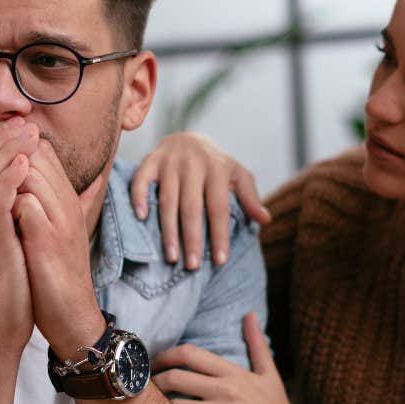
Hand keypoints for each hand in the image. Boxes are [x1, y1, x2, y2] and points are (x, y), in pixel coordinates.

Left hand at [12, 139, 107, 356]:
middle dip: (6, 157)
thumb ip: (57, 203)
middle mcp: (67, 202)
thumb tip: (56, 182)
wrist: (70, 314)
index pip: (43, 149)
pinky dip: (5, 205)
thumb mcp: (61, 230)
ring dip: (3, 179)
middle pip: (37, 152)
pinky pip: (24, 204)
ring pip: (29, 172)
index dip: (14, 149)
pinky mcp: (48, 240)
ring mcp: (59, 219)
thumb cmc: (57, 272)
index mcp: (67, 197)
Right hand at [129, 132, 270, 271]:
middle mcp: (193, 164)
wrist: (186, 137)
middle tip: (192, 266)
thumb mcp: (238, 175)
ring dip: (168, 230)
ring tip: (171, 256)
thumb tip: (265, 220)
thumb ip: (250, 197)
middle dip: (192, 238)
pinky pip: (141, 180)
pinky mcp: (151, 161)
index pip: (219, 207)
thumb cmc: (215, 164)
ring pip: (167, 200)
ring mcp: (170, 162)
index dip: (220, 234)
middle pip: (192, 207)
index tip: (220, 260)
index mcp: (218, 168)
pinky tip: (141, 218)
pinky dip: (139, 198)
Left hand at [151, 313, 310, 403]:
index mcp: (234, 373)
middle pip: (176, 377)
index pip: (189, 353)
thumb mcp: (269, 375)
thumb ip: (257, 344)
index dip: (164, 355)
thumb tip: (250, 314)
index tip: (153, 364)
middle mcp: (228, 390)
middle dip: (154, 382)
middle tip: (145, 389)